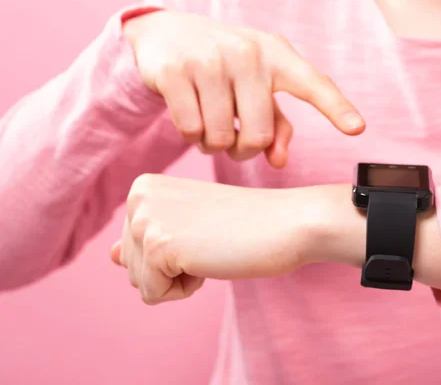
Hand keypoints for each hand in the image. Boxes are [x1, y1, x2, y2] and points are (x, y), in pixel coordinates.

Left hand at [111, 174, 315, 303]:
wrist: (288, 221)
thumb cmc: (246, 224)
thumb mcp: (190, 225)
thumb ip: (148, 237)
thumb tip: (110, 256)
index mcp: (144, 187)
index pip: (131, 246)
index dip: (173, 251)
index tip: (205, 231)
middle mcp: (138, 197)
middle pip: (130, 265)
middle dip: (171, 267)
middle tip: (210, 240)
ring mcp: (146, 220)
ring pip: (139, 282)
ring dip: (179, 278)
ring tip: (211, 247)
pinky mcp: (159, 246)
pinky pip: (153, 295)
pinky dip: (185, 289)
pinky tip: (210, 260)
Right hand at [123, 10, 365, 167]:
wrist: (165, 34)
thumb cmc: (223, 66)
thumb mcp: (256, 85)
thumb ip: (276, 122)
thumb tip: (279, 161)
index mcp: (275, 55)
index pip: (312, 83)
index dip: (336, 107)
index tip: (357, 128)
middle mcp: (247, 53)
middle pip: (258, 136)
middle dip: (244, 150)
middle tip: (235, 140)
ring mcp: (209, 60)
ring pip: (222, 138)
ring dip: (214, 144)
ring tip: (210, 123)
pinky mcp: (175, 72)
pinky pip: (191, 130)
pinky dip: (191, 136)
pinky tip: (190, 117)